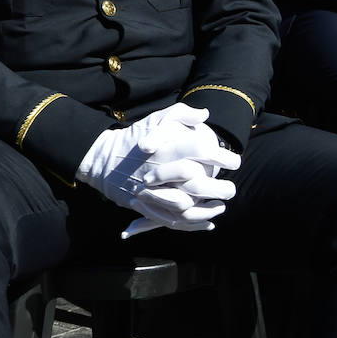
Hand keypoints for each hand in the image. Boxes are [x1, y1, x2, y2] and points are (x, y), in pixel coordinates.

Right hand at [78, 103, 239, 233]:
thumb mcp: (154, 119)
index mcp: (164, 147)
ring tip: (220, 205)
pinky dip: (192, 224)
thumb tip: (205, 114)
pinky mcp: (144, 205)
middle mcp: (158, 169)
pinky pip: (172, 220)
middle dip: (220, 188)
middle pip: (197, 183)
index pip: (201, 150)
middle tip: (231, 189)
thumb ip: (180, 113)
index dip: (223, 157)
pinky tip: (207, 222)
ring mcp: (149, 190)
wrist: (102, 159)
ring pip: (186, 206)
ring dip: (208, 209)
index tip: (234, 161)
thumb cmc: (133, 138)